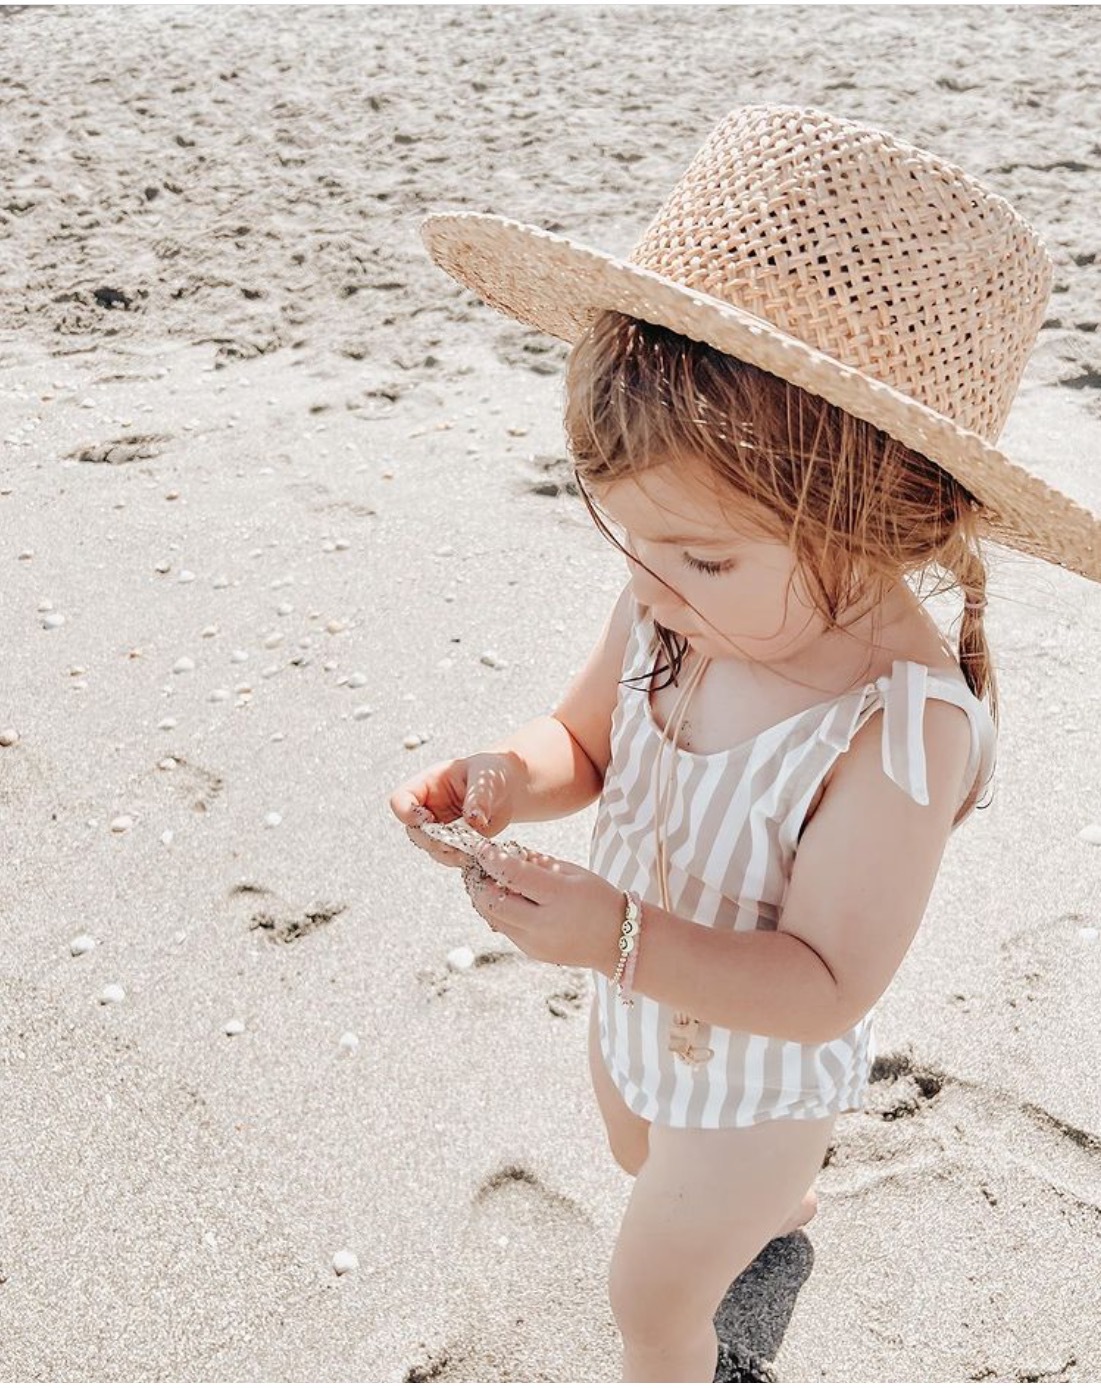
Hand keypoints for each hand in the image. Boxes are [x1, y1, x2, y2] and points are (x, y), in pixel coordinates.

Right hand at [389, 751, 524, 867]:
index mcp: (426, 785)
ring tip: (470, 849)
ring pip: (431, 849)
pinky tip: (477, 853)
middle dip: (432, 840)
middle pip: (413, 831)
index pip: (400, 800)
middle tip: (455, 842)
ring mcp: (439, 828)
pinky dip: (461, 859)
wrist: (505, 788)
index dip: (408, 814)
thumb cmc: (490, 773)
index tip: (429, 819)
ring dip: (448, 853)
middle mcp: (427, 809)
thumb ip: (478, 796)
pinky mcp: (454, 843)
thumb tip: (474, 820)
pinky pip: (450, 857)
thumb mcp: (485, 778)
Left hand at [464, 841, 621, 974]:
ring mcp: (535, 943)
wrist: (618, 942)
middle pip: (493, 902)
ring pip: (493, 918)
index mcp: (559, 897)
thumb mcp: (574, 872)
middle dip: (479, 882)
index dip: (492, 860)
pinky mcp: (531, 952)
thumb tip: (507, 852)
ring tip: (489, 881)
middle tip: (479, 866)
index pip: (513, 876)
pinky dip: (500, 912)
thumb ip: (539, 862)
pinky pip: (505, 929)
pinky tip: (507, 898)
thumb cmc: (599, 899)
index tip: (481, 849)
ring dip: (485, 898)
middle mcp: (543, 924)